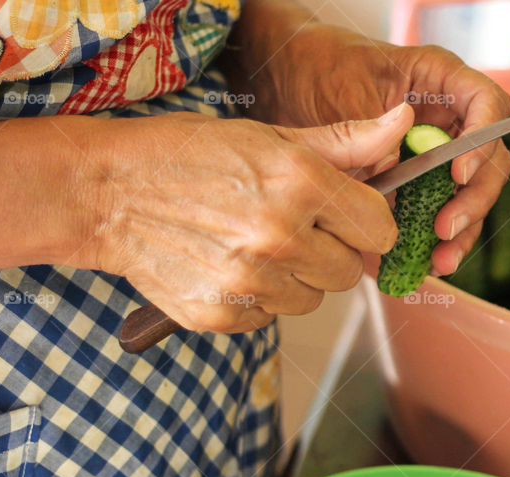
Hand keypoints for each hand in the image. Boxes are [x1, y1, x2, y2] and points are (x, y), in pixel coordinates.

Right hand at [88, 106, 414, 332]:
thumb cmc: (189, 157)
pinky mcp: (223, 315)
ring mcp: (249, 281)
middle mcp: (279, 235)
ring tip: (252, 246)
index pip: (379, 227)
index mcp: (299, 181)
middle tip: (290, 230)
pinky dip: (257, 300)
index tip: (348, 220)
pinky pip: (270, 318)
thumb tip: (401, 125)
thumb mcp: (268, 137)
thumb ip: (343, 142)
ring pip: (312, 300)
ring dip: (293, 279)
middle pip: (349, 272)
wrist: (108, 193)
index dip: (366, 224)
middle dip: (329, 253)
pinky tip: (227, 267)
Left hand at [225, 19, 509, 274]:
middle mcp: (448, 118)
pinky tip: (422, 265)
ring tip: (439, 261)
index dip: (482, 140)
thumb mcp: (345, 93)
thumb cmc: (320, 69)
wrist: (288, 82)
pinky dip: (433, 243)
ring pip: (469, 196)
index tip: (458, 173)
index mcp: (441, 80)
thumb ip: (374, 129)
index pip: (488, 105)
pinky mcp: (418, 185)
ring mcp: (436, 154)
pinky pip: (437, 216)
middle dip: (473, 200)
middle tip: (445, 228)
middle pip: (489, 160)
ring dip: (461, 232)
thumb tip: (401, 155)